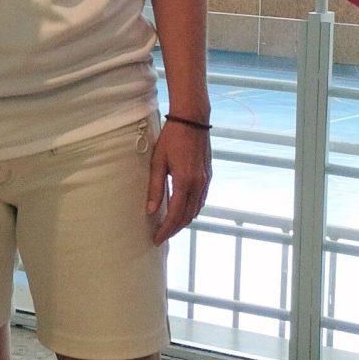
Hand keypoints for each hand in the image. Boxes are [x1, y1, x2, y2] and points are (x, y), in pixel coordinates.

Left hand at [147, 119, 210, 244]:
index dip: (166, 229)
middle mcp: (198, 185)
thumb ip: (155, 188)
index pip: (175, 215)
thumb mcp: (158, 162)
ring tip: (169, 226)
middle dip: (174, 229)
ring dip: (183, 221)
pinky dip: (191, 210)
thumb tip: (150, 210)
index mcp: (185, 182)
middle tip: (161, 236)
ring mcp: (206, 181)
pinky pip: (201, 201)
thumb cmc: (172, 138)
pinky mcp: (208, 176)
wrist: (193, 120)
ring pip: (196, 210)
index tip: (156, 239)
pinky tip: (182, 211)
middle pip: (187, 217)